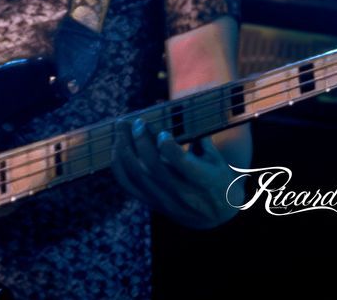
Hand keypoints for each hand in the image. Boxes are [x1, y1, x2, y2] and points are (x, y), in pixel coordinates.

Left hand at [110, 116, 239, 228]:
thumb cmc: (218, 181)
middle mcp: (183, 193)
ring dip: (124, 148)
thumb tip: (180, 117)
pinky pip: (128, 185)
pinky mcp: (152, 203)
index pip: (181, 163)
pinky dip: (118, 165)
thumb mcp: (219, 161)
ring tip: (122, 128)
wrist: (218, 218)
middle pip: (152, 167)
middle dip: (140, 140)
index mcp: (204, 180)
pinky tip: (118, 147)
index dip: (167, 145)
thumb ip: (200, 140)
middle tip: (136, 122)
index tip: (163, 131)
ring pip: (136, 175)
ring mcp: (165, 200)